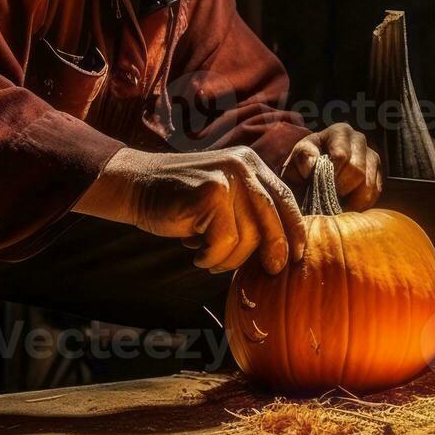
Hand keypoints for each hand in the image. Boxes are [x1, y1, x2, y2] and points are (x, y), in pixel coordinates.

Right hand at [74, 147, 305, 274]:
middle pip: (273, 220)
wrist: (136, 186)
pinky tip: (194, 250)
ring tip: (208, 255)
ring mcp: (227, 177)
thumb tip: (284, 252)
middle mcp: (244, 165)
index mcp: (252, 164)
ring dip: (228, 258)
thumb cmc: (182, 203)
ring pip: (247, 237)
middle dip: (274, 251)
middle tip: (271, 270)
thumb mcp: (224, 198)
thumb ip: (250, 212)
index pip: (286, 199)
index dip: (296, 230)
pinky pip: (223, 242)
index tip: (298, 256)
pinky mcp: (210, 193)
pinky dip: (209, 257)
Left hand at [284, 123, 382, 210]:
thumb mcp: (294, 162)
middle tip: (327, 198)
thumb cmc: (302, 168)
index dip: (331, 176)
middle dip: (341, 189)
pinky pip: (375, 193)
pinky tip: (347, 204)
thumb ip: (302, 160)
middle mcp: (360, 140)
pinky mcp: (378, 174)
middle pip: (357, 170)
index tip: (319, 187)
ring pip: (368, 185)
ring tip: (336, 203)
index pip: (341, 155)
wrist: (310, 177)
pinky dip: (361, 203)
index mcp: (340, 132)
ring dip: (352, 199)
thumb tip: (312, 166)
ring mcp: (372, 157)